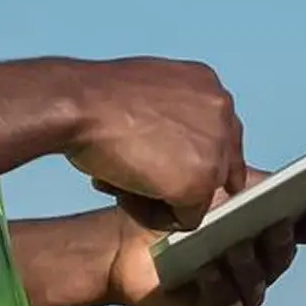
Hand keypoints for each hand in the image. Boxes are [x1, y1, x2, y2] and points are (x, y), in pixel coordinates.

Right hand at [62, 58, 243, 228]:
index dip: (195, 157)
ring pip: (201, 196)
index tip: (175, 169)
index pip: (222, 133)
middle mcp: (222, 113)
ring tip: (124, 183)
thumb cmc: (99, 96)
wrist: (83, 105)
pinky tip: (126, 195)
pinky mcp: (199, 183)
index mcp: (209, 85)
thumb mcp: (150, 88)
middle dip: (183, 178)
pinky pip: (186, 219)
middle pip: (218, 166)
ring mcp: (215, 150)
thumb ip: (172, 112)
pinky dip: (157, 217)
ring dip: (166, 197)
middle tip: (143, 178)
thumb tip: (169, 139)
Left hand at [104, 197, 305, 305]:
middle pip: (284, 254)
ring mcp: (241, 292)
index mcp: (270, 227)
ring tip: (232, 245)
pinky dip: (220, 291)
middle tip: (274, 224)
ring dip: (247, 265)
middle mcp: (262, 263)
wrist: (129, 242)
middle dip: (281, 241)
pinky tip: (205, 270)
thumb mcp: (213, 185)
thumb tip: (277, 176)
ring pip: (257, 284)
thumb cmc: (176, 212)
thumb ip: (245, 181)